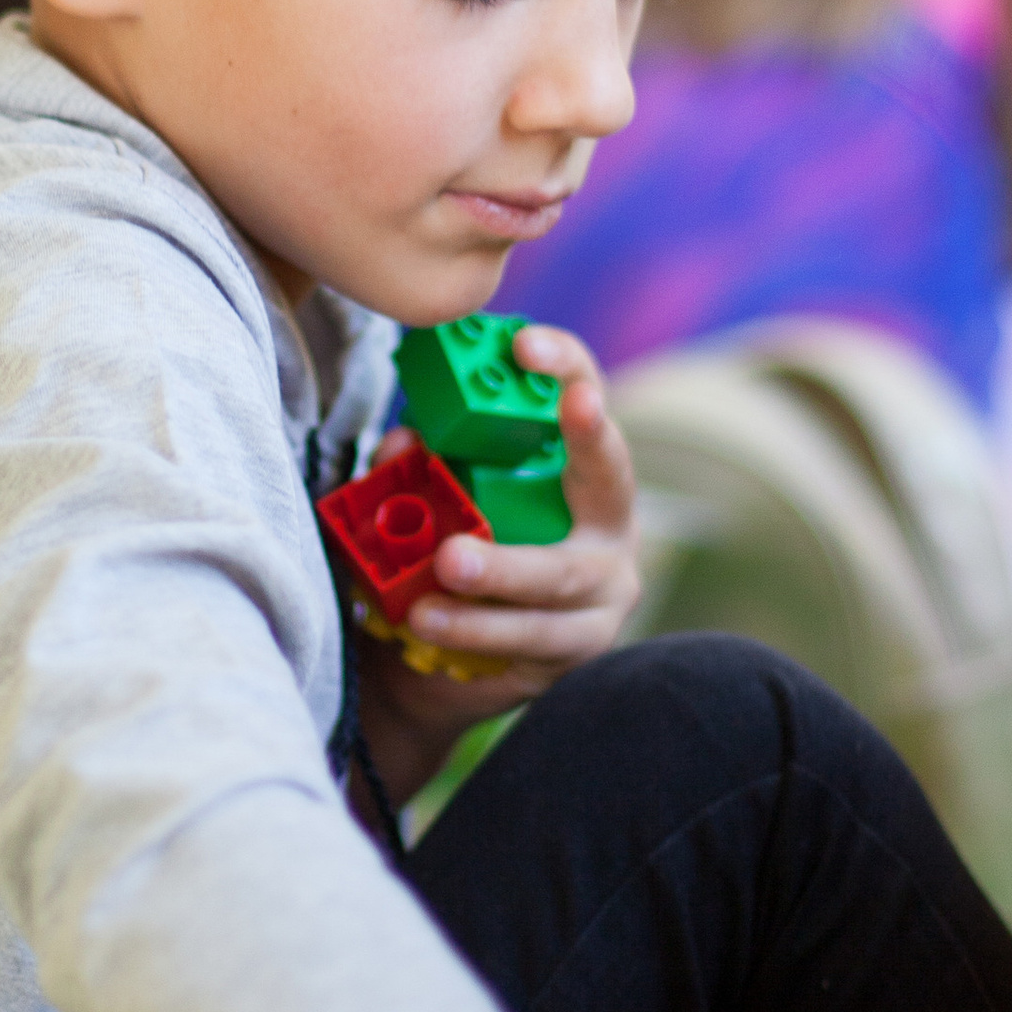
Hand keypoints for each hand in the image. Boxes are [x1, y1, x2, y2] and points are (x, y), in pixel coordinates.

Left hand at [395, 323, 639, 684]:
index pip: (587, 395)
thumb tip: (402, 443)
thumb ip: (420, 469)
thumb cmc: (455, 558)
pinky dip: (475, 630)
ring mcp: (604, 590)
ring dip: (492, 577)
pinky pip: (532, 638)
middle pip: (605, 482)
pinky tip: (427, 624)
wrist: (450, 665)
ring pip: (557, 580)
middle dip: (558, 449)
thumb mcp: (435, 503)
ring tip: (432, 582)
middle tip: (491, 472)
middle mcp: (610, 523)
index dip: (564, 365)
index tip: (523, 345)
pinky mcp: (579, 647)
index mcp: (580, 468)